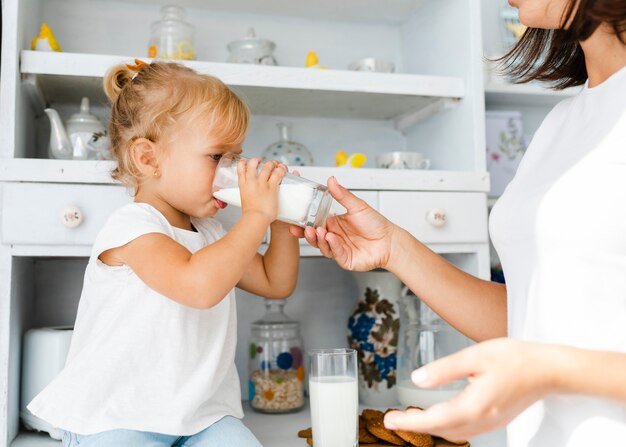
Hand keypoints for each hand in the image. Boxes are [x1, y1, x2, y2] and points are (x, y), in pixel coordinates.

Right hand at [238, 158, 286, 222]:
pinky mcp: (272, 187)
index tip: (246, 161)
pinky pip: (278, 174)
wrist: (255, 218)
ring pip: (267, 166)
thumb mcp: (245, 202)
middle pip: (253, 163)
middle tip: (262, 161)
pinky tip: (283, 169)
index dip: (244, 162)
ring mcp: (262, 183)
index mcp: (243, 185)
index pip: (240, 168)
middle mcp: (251, 181)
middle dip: (258, 160)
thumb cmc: (250, 215)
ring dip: (272, 163)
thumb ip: (249, 199)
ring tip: (276, 164)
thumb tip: (254, 202)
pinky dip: (281, 169)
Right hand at [290, 176, 395, 270]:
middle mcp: (334, 237)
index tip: (295, 220)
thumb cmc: (376, 224)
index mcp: (334, 224)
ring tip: (319, 232)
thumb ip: (342, 195)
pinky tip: (331, 238)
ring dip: (318, 240)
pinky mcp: (345, 259)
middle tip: (303, 229)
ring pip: (322, 246)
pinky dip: (332, 246)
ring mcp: (338, 249)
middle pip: (315, 237)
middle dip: (307, 234)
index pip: (315, 223)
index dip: (304, 223)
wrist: (390, 241)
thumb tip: (331, 180)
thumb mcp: (357, 206)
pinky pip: (335, 253)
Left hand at [384, 339, 552, 440]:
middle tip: (394, 418)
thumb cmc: (515, 358)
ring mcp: (491, 424)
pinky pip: (465, 430)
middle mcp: (482, 421)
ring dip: (430, 427)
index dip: (408, 422)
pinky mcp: (496, 421)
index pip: (433, 420)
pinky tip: (439, 416)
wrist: (549, 369)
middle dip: (415, 426)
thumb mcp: (475, 356)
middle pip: (441, 430)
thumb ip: (444, 370)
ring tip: (411, 416)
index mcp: (474, 406)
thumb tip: (417, 380)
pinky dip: (446, 426)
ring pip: (453, 433)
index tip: (390, 420)